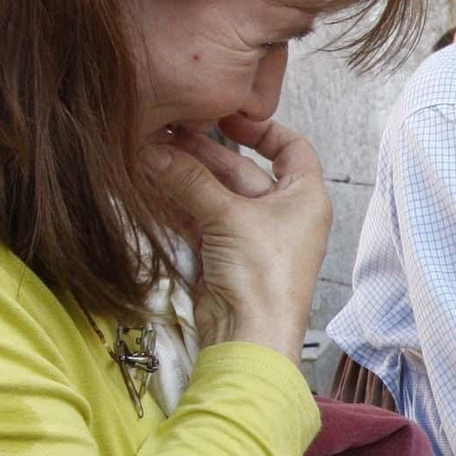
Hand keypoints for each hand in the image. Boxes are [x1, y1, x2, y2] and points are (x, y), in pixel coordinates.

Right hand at [143, 115, 330, 356]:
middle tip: (165, 134)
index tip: (226, 118)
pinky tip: (152, 185)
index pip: (292, 148)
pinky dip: (179, 203)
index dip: (261, 129)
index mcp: (305, 198)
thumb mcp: (229, 216)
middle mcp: (283, 214)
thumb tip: (155, 151)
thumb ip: (190, 180)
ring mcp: (254, 235)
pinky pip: (201, 218)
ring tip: (150, 154)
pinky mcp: (226, 255)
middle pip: (242, 170)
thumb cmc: (264, 279)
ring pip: (217, 194)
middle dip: (203, 153)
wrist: (250, 337)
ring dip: (185, 177)